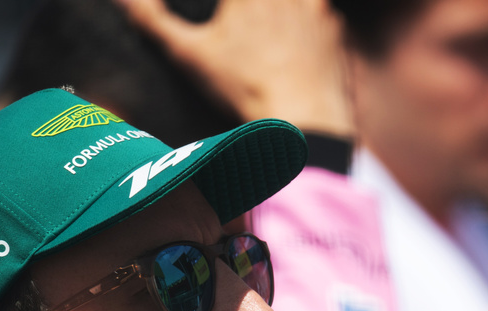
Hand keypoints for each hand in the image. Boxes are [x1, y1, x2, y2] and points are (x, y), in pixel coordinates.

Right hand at [114, 0, 354, 136]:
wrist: (305, 123)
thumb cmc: (243, 88)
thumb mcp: (188, 54)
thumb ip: (152, 19)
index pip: (227, 0)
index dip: (223, 9)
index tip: (219, 18)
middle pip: (258, 3)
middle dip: (243, 12)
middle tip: (238, 29)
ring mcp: (316, 3)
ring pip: (295, 2)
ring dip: (275, 12)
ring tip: (261, 40)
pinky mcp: (335, 26)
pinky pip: (319, 10)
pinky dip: (305, 17)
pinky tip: (290, 45)